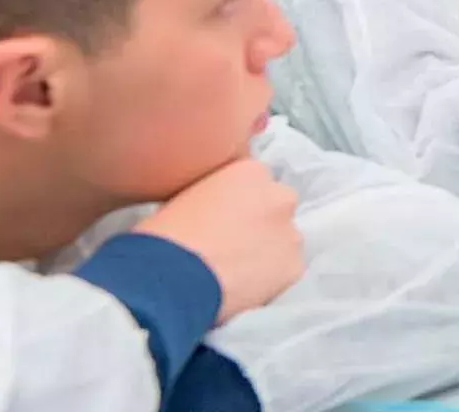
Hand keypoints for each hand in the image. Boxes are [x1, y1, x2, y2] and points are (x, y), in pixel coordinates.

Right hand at [133, 160, 302, 324]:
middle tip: (231, 244)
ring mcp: (292, 233)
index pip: (254, 182)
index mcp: (251, 171)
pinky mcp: (295, 267)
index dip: (238, 204)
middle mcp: (281, 196)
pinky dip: (270, 279)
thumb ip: (213, 195)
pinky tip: (243, 288)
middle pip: (276, 207)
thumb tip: (215, 211)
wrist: (170, 279)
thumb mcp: (183, 195)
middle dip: (260, 222)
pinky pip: (284, 272)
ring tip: (236, 271)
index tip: (221, 219)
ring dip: (267, 251)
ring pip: (284, 241)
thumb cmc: (163, 235)